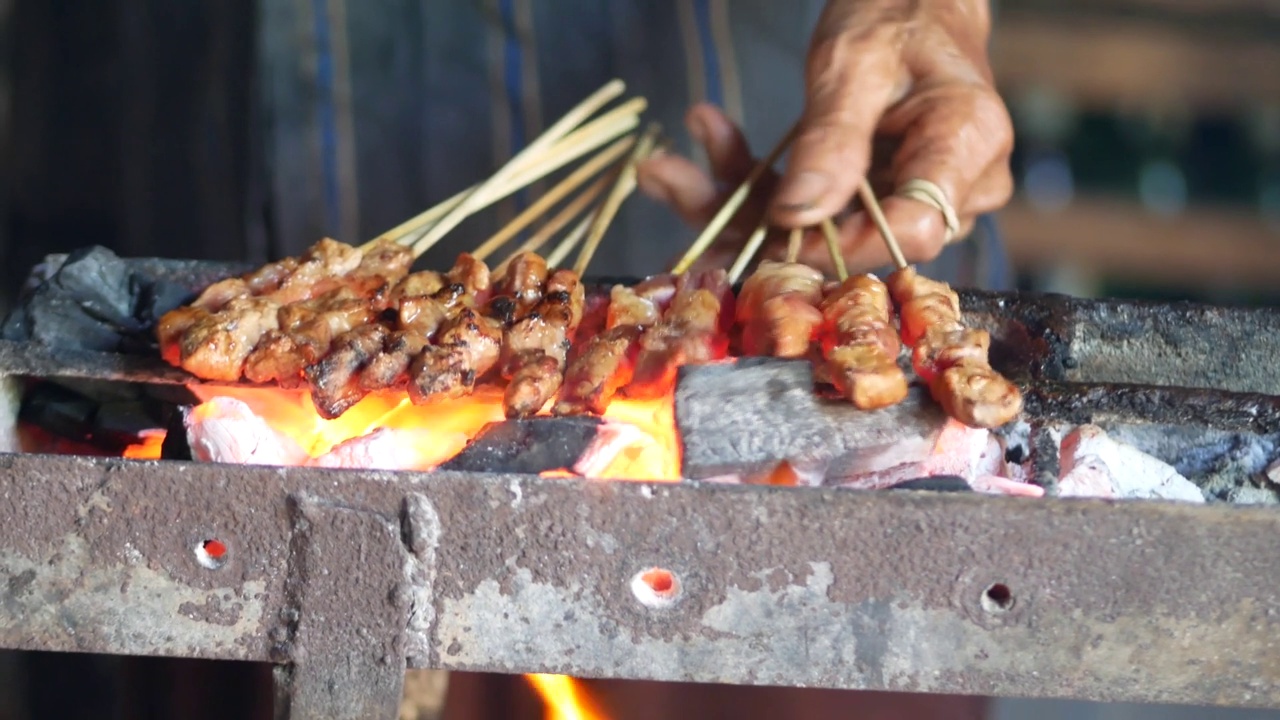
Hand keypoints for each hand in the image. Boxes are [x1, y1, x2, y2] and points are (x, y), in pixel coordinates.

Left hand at [638, 0, 1013, 274]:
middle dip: (753, 222)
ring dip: (734, 204)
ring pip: (814, 232)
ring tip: (664, 170)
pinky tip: (704, 137)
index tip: (764, 224)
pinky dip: (748, 183)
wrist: (912, 0)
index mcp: (966, 146)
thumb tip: (796, 216)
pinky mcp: (871, 201)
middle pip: (850, 239)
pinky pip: (806, 211)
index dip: (835, 241)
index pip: (910, 230)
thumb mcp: (855, 66)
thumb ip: (832, 142)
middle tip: (671, 185)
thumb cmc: (896, 15)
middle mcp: (952, 187)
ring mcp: (911, 198)